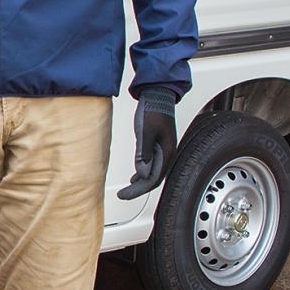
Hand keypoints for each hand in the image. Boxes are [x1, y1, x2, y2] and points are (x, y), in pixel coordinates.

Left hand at [118, 86, 177, 200]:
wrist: (157, 93)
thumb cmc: (152, 109)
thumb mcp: (145, 131)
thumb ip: (144, 153)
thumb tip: (142, 173)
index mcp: (167, 151)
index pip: (153, 179)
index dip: (138, 190)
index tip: (124, 194)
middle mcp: (167, 153)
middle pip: (153, 178)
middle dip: (138, 189)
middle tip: (122, 195)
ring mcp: (163, 150)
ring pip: (152, 173)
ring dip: (139, 182)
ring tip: (126, 190)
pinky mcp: (157, 145)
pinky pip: (151, 164)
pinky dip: (142, 173)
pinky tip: (134, 177)